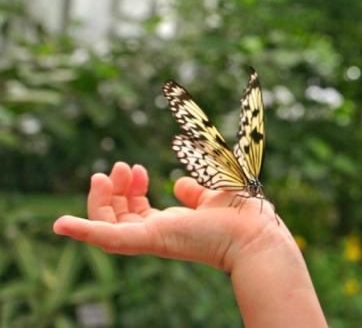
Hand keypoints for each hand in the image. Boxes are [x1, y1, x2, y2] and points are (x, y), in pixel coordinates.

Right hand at [53, 161, 287, 272]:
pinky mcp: (150, 240)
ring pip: (108, 225)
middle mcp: (160, 234)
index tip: (138, 168)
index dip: (131, 190)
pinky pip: (108, 240)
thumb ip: (195, 190)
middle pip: (119, 217)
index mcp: (173, 224)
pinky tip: (60, 224)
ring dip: (100, 201)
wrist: (255, 229)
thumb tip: (180, 184)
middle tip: (120, 166)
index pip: (137, 212)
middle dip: (114, 191)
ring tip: (107, 174)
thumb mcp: (212, 193)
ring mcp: (153, 238)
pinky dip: (83, 232)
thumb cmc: (241, 213)